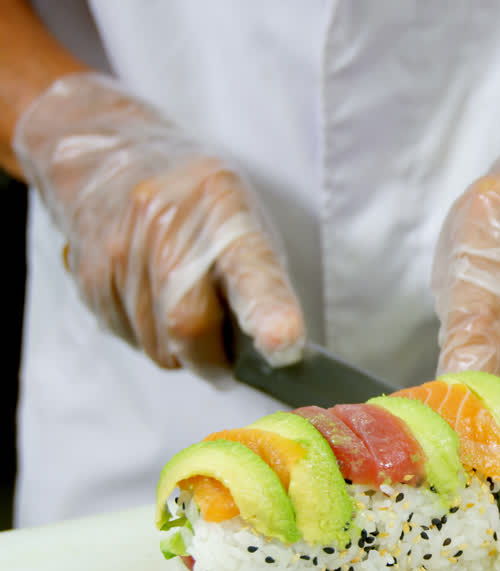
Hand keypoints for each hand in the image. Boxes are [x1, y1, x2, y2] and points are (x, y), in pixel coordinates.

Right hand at [14, 73, 304, 369]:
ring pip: (156, 344)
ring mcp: (120, 249)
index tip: (284, 343)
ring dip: (180, 349)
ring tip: (184, 307)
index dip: (269, 311)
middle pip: (189, 323)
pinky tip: (152, 299)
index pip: (250, 268)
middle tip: (227, 359)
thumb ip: (258, 275)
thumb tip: (269, 347)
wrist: (102, 154)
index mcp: (224, 208)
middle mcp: (167, 227)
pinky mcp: (90, 275)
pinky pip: (128, 337)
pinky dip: (149, 337)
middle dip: (212, 359)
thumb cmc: (192, 196)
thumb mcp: (241, 213)